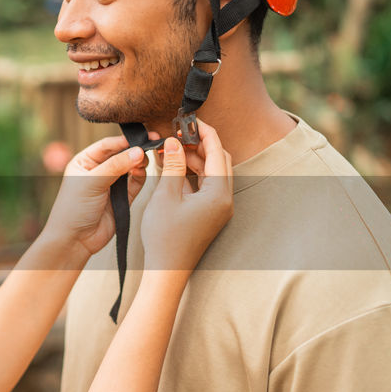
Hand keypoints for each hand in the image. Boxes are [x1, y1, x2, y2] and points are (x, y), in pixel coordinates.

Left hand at [41, 134, 152, 259]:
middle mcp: (98, 171)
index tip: (142, 137)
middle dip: (135, 151)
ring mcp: (111, 185)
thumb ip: (116, 166)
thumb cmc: (74, 208)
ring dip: (139, 164)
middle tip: (151, 146)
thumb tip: (138, 151)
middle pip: (121, 155)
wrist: (75, 239)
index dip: (124, 141)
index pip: (107, 145)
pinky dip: (141, 178)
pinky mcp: (122, 199)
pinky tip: (142, 173)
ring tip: (145, 162)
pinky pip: (135, 184)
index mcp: (85, 162)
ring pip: (130, 169)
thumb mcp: (92, 181)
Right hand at [141, 121, 232, 271]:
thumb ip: (172, 165)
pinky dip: (192, 174)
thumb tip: (174, 142)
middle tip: (179, 134)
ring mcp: (219, 209)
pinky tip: (173, 168)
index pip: (217, 152)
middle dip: (200, 145)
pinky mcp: (210, 215)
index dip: (204, 132)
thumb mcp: (166, 195)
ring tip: (171, 150)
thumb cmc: (165, 236)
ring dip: (194, 160)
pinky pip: (206, 186)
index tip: (190, 120)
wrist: (167, 271)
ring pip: (212, 174)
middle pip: (219, 161)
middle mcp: (225, 200)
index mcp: (219, 194)